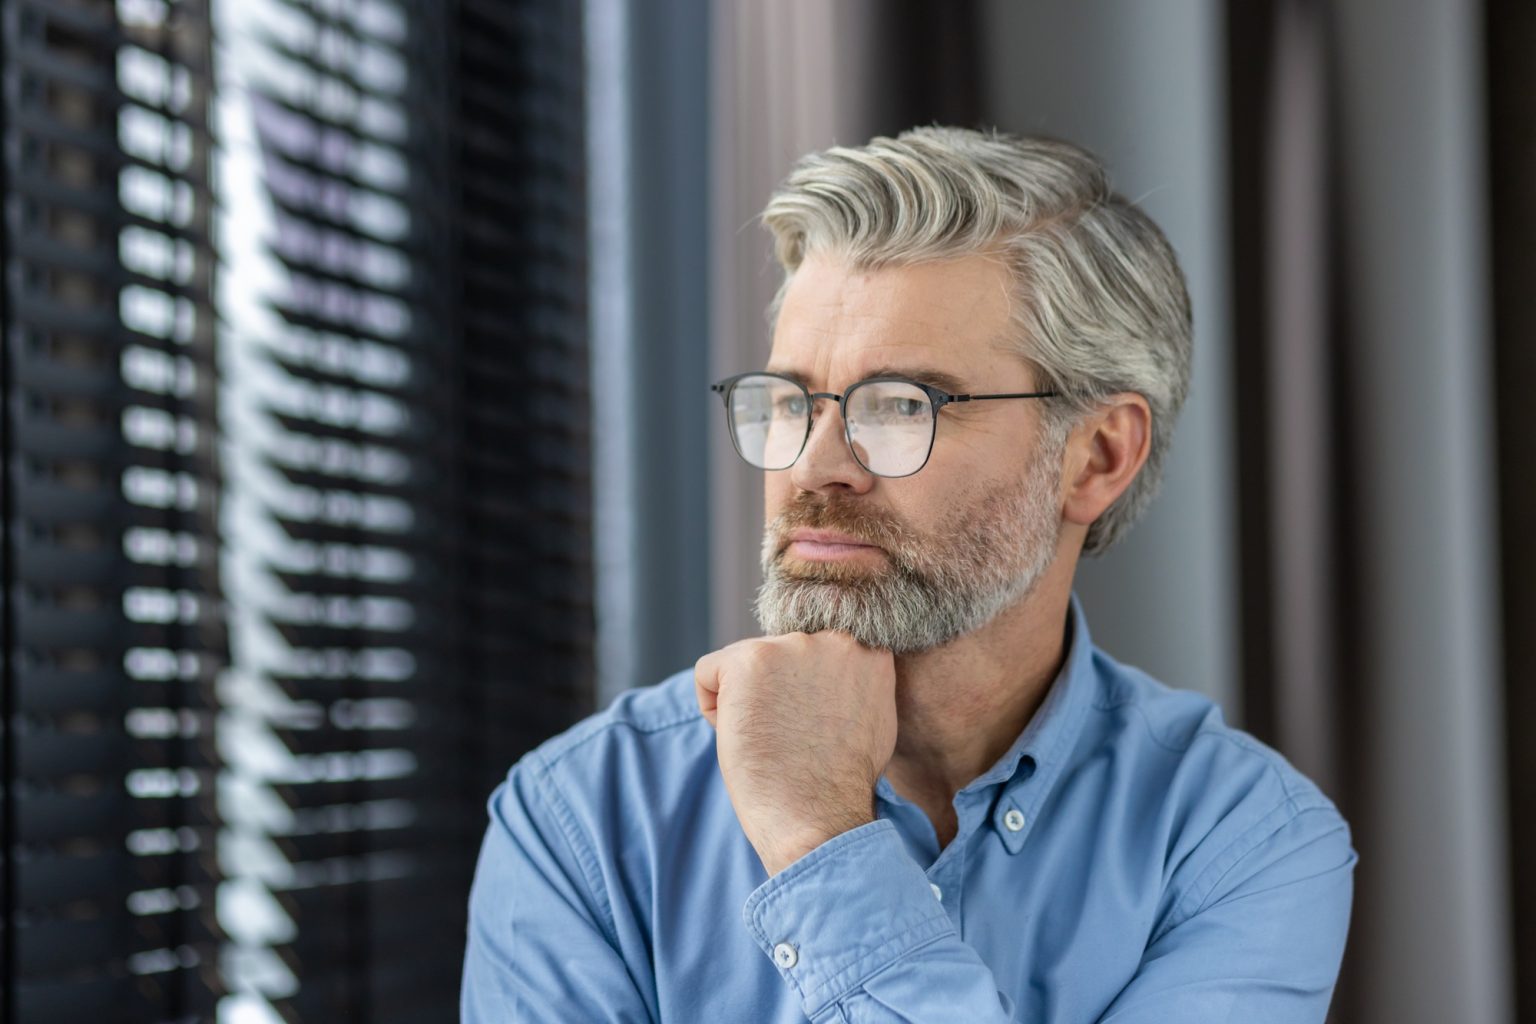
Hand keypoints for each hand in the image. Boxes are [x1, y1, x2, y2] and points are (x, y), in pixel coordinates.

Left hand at [694, 632, 897, 875]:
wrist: (820, 817)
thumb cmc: (841, 782)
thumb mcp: (870, 715)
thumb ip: (850, 679)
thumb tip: (824, 669)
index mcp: (866, 648)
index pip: (812, 652)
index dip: (802, 693)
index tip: (808, 727)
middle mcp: (833, 637)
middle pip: (777, 656)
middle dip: (775, 695)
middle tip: (790, 740)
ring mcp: (790, 646)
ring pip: (744, 665)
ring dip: (747, 702)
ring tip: (771, 742)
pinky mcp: (748, 660)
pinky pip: (707, 673)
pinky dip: (712, 708)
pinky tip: (742, 738)